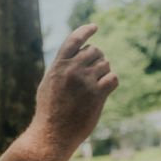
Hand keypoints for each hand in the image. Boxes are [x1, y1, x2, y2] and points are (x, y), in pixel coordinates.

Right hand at [31, 24, 118, 150]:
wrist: (51, 133)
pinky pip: (113, 78)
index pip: (74, 40)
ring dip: (103, 72)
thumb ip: (60, 69)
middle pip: (95, 51)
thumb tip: (75, 56)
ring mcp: (85, 81)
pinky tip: (103, 91)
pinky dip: (110, 82)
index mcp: (57, 66)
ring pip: (105, 64)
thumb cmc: (48, 111)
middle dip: (97, 59)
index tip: (94, 26)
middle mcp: (71, 70)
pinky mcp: (97, 94)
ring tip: (94, 85)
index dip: (86, 30)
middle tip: (93, 72)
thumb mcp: (48, 85)